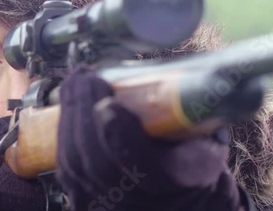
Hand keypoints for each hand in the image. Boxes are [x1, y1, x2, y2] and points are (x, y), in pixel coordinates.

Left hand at [56, 66, 243, 210]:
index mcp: (179, 184)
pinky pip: (67, 166)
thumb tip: (202, 74)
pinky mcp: (84, 202)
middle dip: (86, 114)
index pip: (143, 168)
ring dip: (71, 116)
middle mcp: (139, 203)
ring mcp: (107, 207)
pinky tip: (69, 103)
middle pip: (99, 164)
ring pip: (77, 164)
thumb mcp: (208, 141)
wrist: (182, 203)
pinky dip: (64, 130)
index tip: (109, 104)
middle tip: (85, 77)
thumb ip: (198, 112)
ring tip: (75, 82)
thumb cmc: (193, 164)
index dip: (122, 136)